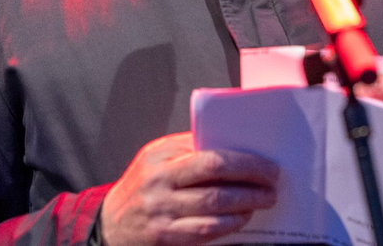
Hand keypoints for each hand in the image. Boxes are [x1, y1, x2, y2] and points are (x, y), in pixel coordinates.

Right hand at [100, 132, 278, 245]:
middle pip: (214, 170)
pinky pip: (207, 229)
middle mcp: (159, 180)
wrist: (110, 224)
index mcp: (159, 156)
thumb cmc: (142, 188)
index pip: (208, 150)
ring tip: (264, 199)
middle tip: (272, 179)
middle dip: (250, 174)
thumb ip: (186, 152)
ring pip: (215, 202)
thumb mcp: (156, 161)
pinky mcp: (166, 236)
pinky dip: (231, 223)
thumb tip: (233, 147)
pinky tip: (242, 217)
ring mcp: (162, 209)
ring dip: (247, 201)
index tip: (264, 161)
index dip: (241, 156)